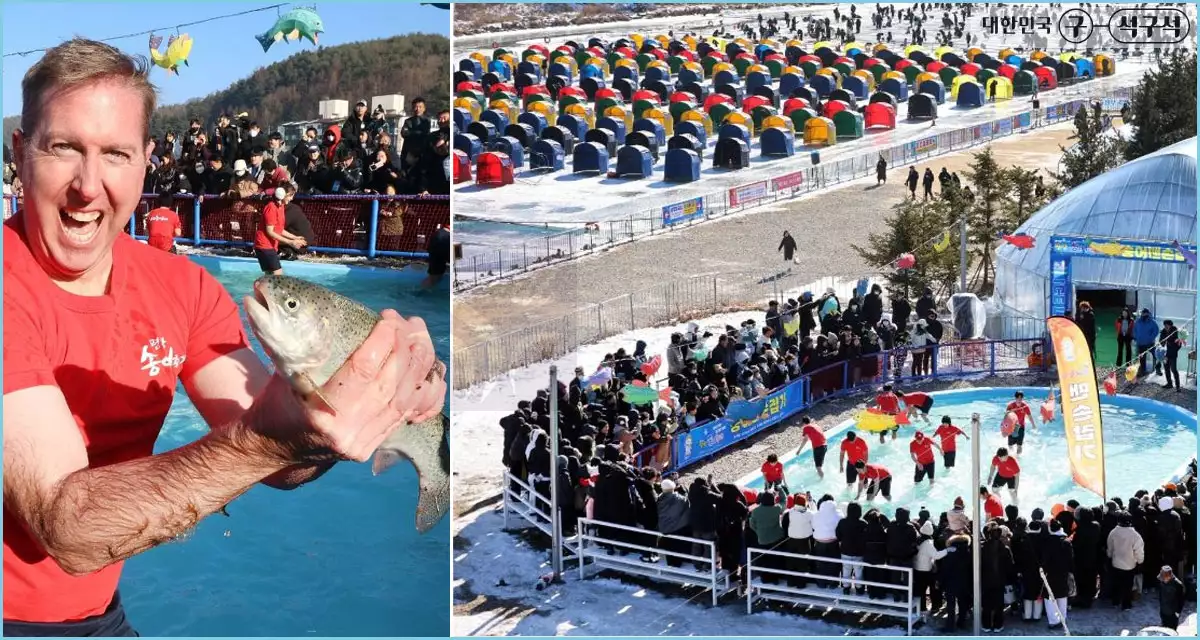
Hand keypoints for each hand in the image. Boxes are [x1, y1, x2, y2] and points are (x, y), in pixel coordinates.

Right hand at [249, 312, 444, 463]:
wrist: (273, 445)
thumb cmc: (277, 401)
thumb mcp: (285, 370)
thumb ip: (306, 342)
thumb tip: (308, 301)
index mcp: (320, 411)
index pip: (363, 370)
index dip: (382, 340)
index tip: (388, 318)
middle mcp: (346, 431)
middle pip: (390, 384)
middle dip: (406, 349)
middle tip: (409, 323)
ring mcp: (362, 443)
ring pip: (404, 400)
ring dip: (419, 366)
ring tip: (421, 339)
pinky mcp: (372, 445)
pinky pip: (407, 417)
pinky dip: (422, 393)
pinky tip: (431, 373)